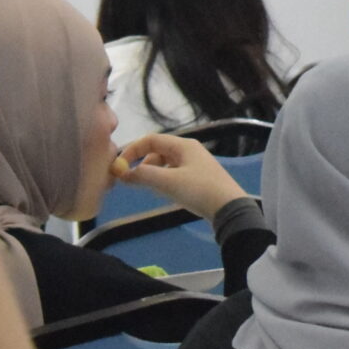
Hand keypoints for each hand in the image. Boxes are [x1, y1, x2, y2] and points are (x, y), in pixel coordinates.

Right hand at [115, 134, 248, 220]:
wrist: (229, 208)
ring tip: (147, 188)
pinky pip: (172, 174)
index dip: (132, 150)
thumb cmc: (199, 190)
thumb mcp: (168, 182)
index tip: (118, 167)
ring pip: (164, 164)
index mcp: (183, 145)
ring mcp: (194, 164)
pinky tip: (162, 193)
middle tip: (130, 181)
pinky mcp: (197, 178)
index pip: (150, 140)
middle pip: (157, 151)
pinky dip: (162, 180)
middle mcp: (188, 151)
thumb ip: (143, 175)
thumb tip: (121, 172)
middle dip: (141, 164)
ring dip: (151, 173)